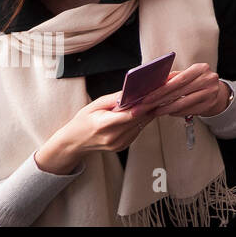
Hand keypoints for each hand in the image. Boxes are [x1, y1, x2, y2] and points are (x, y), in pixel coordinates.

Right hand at [34, 92, 156, 175]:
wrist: (74, 142)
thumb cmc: (83, 121)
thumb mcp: (94, 105)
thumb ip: (114, 99)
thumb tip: (131, 91)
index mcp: (103, 126)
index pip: (130, 115)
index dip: (144, 104)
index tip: (154, 94)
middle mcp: (113, 137)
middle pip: (139, 119)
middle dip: (150, 105)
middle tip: (161, 92)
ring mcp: (119, 143)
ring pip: (141, 125)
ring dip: (149, 112)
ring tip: (156, 98)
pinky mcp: (123, 146)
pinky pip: (137, 130)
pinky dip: (142, 119)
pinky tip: (144, 110)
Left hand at [139, 63, 230, 118]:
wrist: (217, 91)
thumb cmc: (197, 81)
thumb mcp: (188, 74)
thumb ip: (174, 77)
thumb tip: (154, 83)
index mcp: (201, 68)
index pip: (179, 80)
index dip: (162, 89)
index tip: (147, 97)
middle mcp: (208, 80)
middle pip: (179, 92)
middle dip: (160, 100)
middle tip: (146, 107)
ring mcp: (211, 93)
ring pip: (183, 104)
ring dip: (166, 109)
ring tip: (155, 111)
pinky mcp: (209, 105)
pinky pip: (188, 111)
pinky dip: (176, 113)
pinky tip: (168, 112)